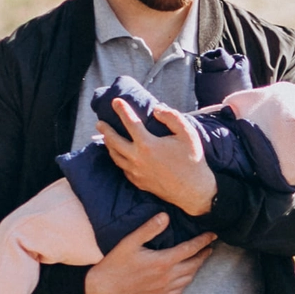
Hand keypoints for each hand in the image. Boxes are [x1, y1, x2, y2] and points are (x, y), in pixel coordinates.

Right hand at [83, 213, 215, 293]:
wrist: (104, 290)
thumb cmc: (115, 264)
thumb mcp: (129, 242)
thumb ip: (149, 229)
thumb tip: (166, 216)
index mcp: (163, 262)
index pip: (190, 249)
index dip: (203, 241)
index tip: (213, 234)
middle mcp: (167, 277)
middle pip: (194, 265)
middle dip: (203, 254)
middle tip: (210, 246)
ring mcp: (164, 289)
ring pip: (189, 278)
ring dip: (197, 267)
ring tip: (200, 259)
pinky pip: (180, 290)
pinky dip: (187, 281)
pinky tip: (185, 277)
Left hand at [103, 99, 219, 216]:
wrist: (194, 191)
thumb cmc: (193, 161)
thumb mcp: (187, 134)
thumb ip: (172, 117)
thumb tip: (156, 110)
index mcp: (148, 145)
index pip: (130, 123)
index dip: (122, 110)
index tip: (115, 101)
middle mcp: (138, 159)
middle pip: (114, 141)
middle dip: (105, 130)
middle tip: (100, 123)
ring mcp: (136, 172)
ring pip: (115, 156)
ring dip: (109, 145)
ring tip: (106, 138)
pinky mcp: (139, 182)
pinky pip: (123, 169)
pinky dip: (119, 160)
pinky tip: (120, 156)